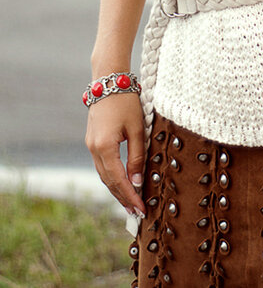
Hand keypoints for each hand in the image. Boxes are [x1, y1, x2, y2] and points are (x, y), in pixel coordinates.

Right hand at [85, 93, 146, 215]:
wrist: (109, 80)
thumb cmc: (126, 101)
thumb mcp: (137, 128)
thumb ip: (137, 156)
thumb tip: (137, 182)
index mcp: (104, 147)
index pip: (118, 180)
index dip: (129, 196)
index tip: (140, 209)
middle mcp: (94, 148)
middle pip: (108, 181)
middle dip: (122, 197)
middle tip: (137, 212)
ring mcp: (91, 145)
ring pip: (103, 174)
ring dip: (116, 189)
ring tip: (130, 202)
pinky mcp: (92, 140)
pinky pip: (102, 164)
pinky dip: (112, 176)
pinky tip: (122, 182)